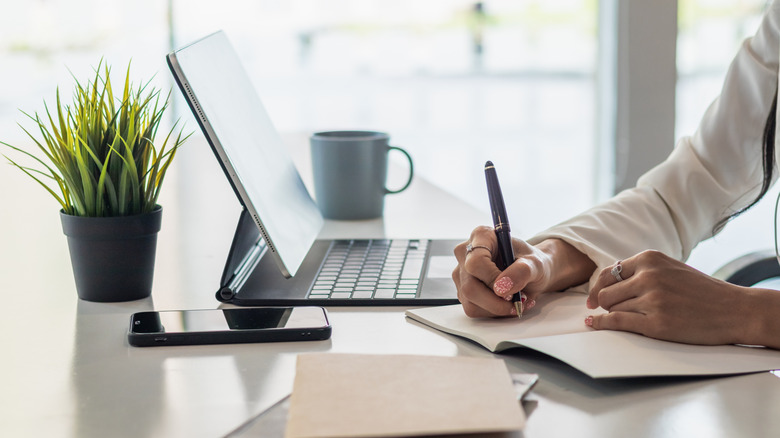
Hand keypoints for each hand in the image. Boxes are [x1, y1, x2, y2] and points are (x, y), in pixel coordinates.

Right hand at [452, 227, 594, 317]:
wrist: (531, 271)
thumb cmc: (531, 262)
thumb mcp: (535, 263)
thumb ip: (521, 272)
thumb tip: (501, 288)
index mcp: (481, 237)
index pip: (475, 262)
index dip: (492, 279)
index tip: (510, 287)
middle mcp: (466, 254)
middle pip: (470, 286)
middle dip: (497, 301)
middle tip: (518, 301)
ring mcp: (462, 274)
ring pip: (471, 301)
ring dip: (498, 308)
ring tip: (518, 301)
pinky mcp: (463, 291)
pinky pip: (474, 309)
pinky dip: (494, 312)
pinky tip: (507, 304)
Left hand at [586, 250, 755, 344]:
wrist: (735, 309)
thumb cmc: (701, 291)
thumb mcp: (670, 268)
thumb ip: (641, 271)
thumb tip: (606, 282)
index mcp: (650, 258)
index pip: (608, 273)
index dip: (596, 287)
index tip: (592, 298)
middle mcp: (648, 276)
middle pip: (605, 293)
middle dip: (604, 304)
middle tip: (609, 311)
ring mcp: (652, 300)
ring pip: (611, 308)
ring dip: (612, 315)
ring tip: (626, 318)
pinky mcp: (656, 324)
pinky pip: (617, 322)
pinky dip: (602, 324)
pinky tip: (594, 325)